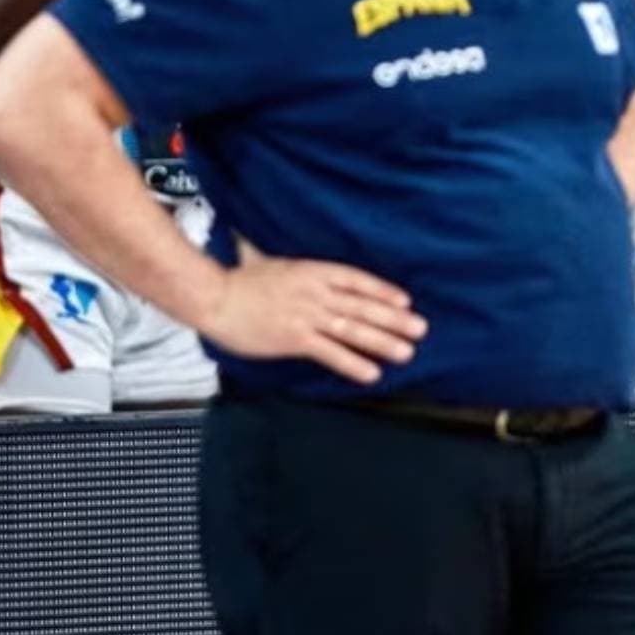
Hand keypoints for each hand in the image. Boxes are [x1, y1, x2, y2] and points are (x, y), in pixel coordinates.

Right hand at [198, 242, 426, 384]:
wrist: (214, 295)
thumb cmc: (236, 279)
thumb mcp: (269, 261)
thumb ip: (290, 268)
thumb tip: (296, 267)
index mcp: (310, 270)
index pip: (355, 279)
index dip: (382, 290)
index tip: (404, 300)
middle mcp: (315, 292)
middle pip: (362, 305)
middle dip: (394, 319)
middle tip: (420, 329)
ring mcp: (306, 316)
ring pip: (353, 329)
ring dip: (382, 342)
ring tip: (407, 352)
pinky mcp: (295, 338)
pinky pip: (330, 353)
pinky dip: (352, 363)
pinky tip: (371, 373)